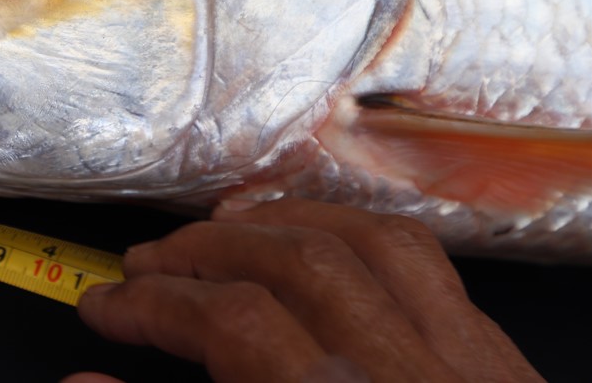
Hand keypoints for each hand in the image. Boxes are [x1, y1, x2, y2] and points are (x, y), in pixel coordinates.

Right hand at [67, 199, 541, 382]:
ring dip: (271, 224)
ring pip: (359, 244)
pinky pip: (418, 257)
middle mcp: (398, 380)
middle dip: (199, 255)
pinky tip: (308, 231)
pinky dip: (349, 226)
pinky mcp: (489, 356)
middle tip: (144, 266)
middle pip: (290, 268)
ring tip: (213, 229)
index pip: (230, 324)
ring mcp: (455, 360)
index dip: (151, 307)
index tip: (103, 308)